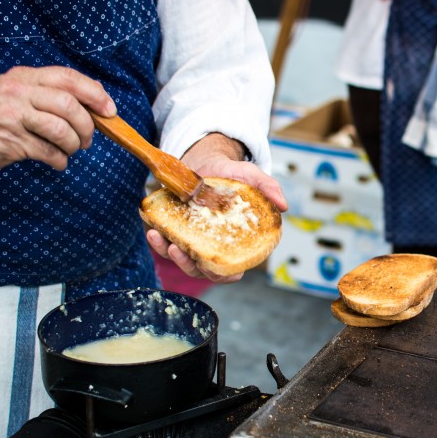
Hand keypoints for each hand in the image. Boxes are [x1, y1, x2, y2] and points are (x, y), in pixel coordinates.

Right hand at [0, 65, 115, 171]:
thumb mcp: (20, 93)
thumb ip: (51, 92)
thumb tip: (96, 96)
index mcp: (25, 76)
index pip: (68, 78)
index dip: (95, 94)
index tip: (110, 111)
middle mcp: (18, 91)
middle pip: (69, 104)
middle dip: (87, 126)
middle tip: (87, 140)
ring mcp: (12, 115)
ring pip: (61, 129)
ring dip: (73, 144)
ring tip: (70, 150)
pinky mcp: (10, 140)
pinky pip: (48, 151)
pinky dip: (60, 160)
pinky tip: (57, 162)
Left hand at [147, 132, 287, 283]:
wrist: (206, 163)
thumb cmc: (232, 175)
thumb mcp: (251, 177)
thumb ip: (268, 187)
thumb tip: (284, 206)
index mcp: (234, 244)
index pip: (230, 271)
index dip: (222, 274)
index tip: (211, 264)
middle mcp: (212, 247)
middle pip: (201, 270)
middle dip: (187, 265)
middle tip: (177, 250)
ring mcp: (191, 243)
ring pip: (179, 260)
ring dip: (167, 253)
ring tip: (159, 237)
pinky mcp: (173, 233)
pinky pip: (163, 244)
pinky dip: (157, 240)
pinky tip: (153, 228)